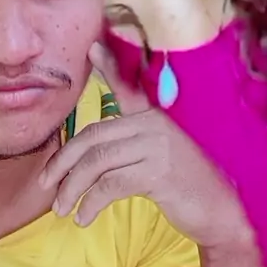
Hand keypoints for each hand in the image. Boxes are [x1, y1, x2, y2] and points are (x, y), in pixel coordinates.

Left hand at [39, 42, 252, 249]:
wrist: (221, 212)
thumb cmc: (187, 187)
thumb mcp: (160, 158)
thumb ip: (131, 148)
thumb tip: (90, 157)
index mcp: (154, 116)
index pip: (126, 88)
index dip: (108, 68)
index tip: (91, 49)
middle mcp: (153, 124)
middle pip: (94, 135)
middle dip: (64, 161)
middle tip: (46, 183)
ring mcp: (156, 146)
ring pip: (97, 162)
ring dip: (72, 188)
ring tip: (60, 208)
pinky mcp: (157, 172)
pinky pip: (110, 185)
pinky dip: (91, 203)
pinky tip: (83, 217)